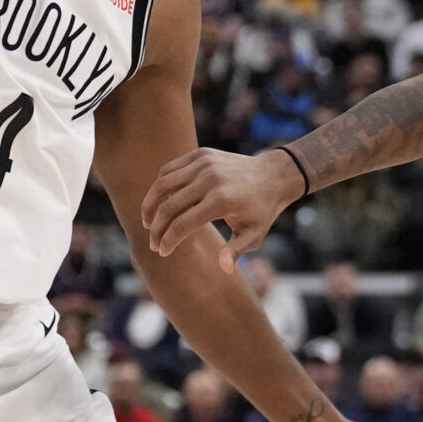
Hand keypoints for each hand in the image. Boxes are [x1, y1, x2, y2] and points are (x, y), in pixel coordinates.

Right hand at [143, 146, 305, 260]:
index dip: (169, 241)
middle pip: (169, 206)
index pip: (183, 224)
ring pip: (163, 184)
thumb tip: (223, 267)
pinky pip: (170, 169)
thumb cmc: (262, 210)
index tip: (162, 251)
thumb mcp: (254, 234)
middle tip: (153, 242)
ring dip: (150, 205)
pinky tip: (159, 201)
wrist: (274, 175)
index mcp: (221, 201)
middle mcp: (210, 180)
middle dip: (156, 228)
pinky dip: (160, 185)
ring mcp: (204, 164)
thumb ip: (236, 251)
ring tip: (148, 222)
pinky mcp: (201, 154)